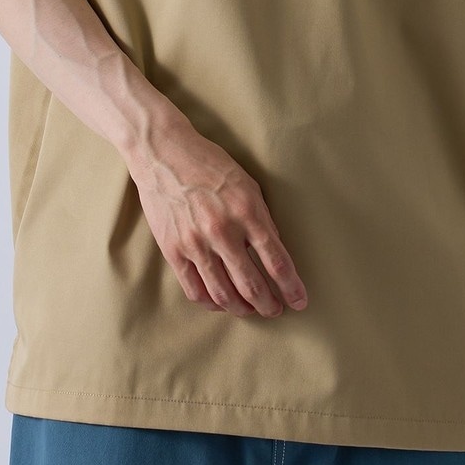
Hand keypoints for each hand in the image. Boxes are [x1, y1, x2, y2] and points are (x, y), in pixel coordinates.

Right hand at [125, 117, 307, 317]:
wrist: (164, 154)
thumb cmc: (210, 166)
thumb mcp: (248, 185)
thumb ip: (262, 219)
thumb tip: (273, 251)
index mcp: (247, 213)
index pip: (277, 261)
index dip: (291, 287)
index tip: (300, 300)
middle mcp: (223, 232)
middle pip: (251, 285)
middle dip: (268, 304)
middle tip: (276, 310)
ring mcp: (195, 244)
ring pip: (223, 294)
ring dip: (242, 309)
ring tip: (251, 311)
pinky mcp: (173, 250)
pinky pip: (195, 289)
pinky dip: (211, 303)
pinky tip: (221, 303)